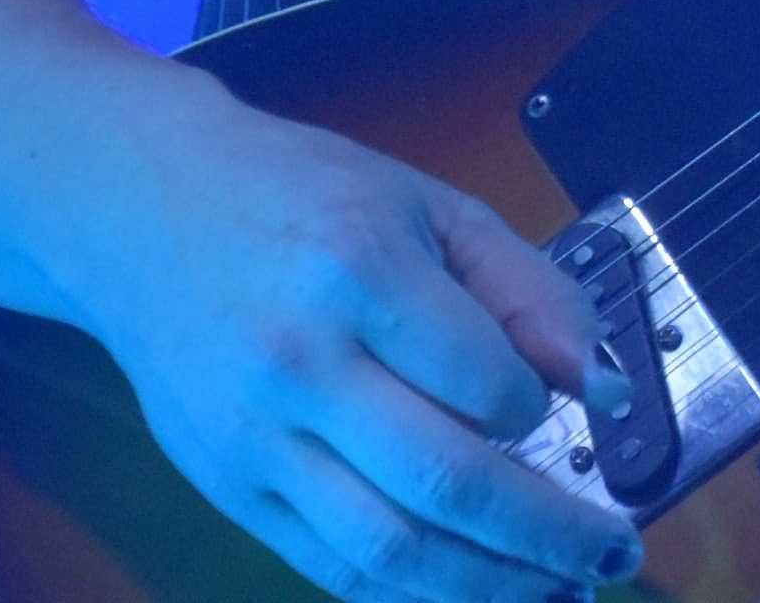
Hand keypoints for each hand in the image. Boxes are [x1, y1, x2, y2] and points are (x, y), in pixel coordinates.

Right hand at [45, 76, 646, 602]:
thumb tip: (604, 385)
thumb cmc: (305, 197)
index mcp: (358, 272)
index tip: (565, 412)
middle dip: (548, 531)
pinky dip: (408, 592)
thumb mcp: (431, 205)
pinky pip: (328, 565)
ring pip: (388, 547)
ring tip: (557, 586)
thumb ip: (528, 289)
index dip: (544, 413)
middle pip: (445, 482)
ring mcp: (253, 436)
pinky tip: (469, 587)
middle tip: (617, 548)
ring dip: (488, 584)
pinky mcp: (223, 486)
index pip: (486, 382)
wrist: (142, 210)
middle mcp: (300, 362)